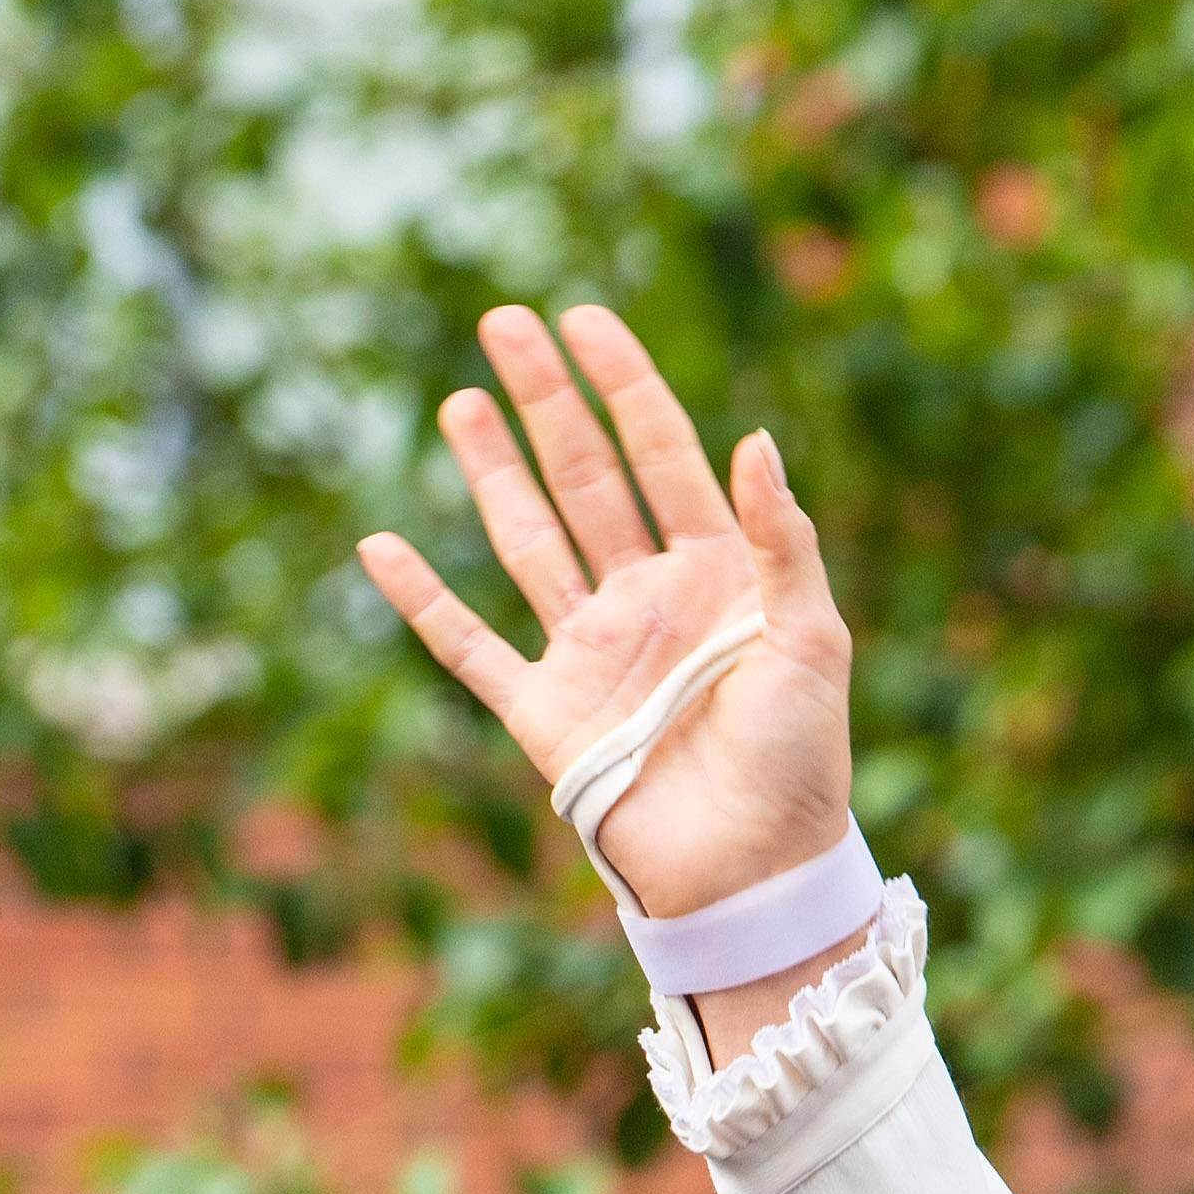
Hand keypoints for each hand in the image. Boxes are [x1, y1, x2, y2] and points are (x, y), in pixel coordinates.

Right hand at [354, 305, 857, 925]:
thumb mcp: (812, 640)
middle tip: (504, 322)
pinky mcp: (545, 713)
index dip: (625, 385)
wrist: (753, 875)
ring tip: (460, 399)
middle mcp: (645, 598)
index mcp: (716, 572)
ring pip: (527, 539)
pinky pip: (470, 647)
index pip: (661, 454)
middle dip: (546, 399)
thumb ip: (784, 542)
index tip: (586, 319)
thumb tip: (755, 438)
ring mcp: (591, 651)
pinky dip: (424, 600)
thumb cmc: (799, 762)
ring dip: (492, 470)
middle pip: (583, 477)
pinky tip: (381, 547)